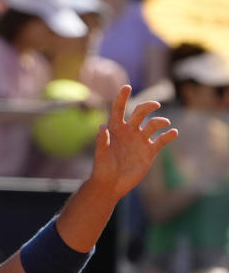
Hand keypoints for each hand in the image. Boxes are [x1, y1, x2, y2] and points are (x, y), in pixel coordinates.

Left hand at [90, 85, 177, 199]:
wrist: (111, 185)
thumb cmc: (102, 170)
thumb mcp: (100, 156)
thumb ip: (101, 142)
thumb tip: (101, 127)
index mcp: (115, 129)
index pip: (118, 109)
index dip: (122, 97)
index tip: (127, 86)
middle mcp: (129, 131)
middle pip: (140, 112)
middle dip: (148, 106)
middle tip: (155, 105)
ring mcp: (140, 140)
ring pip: (153, 124)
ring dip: (160, 121)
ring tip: (165, 123)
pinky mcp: (150, 150)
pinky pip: (162, 139)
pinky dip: (168, 135)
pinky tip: (173, 133)